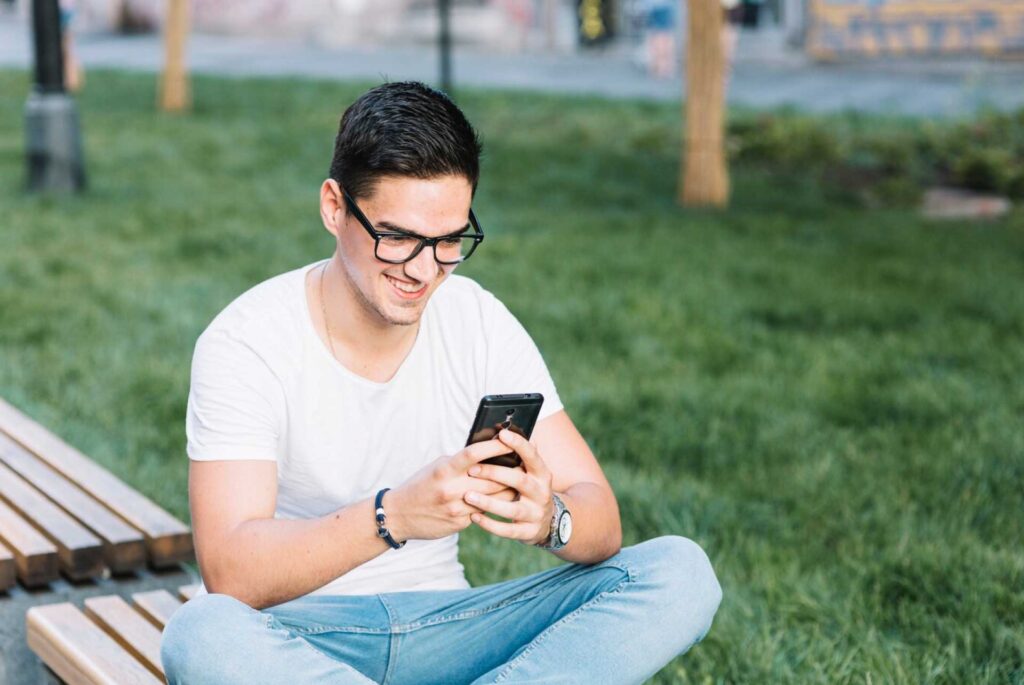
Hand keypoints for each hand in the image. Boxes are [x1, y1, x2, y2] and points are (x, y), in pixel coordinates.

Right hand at [385, 439, 525, 542]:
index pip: (475, 453)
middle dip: (510, 471)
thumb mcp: (436, 467)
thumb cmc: (420, 485)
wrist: (399, 515)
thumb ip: (460, 462)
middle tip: (524, 463)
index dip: (496, 446)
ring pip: (493, 498)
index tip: (511, 439)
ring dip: (508, 490)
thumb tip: (488, 454)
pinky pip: (483, 512)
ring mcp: (457, 508)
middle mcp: (452, 488)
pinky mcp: (460, 523)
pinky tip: (502, 499)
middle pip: (492, 479)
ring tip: (520, 481)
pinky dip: (493, 504)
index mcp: (445, 469)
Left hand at [464, 429, 554, 545]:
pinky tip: (474, 516)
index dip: (519, 444)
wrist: (550, 522)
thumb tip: (504, 430)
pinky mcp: (529, 532)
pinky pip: (508, 530)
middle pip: (520, 481)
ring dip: (489, 502)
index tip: (502, 434)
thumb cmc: (531, 489)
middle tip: (472, 470)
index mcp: (542, 474)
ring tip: (468, 496)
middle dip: (496, 474)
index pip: (532, 456)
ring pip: (512, 509)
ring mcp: (536, 514)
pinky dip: (490, 524)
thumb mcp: (532, 473)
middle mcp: (542, 493)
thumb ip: (521, 456)